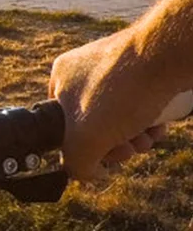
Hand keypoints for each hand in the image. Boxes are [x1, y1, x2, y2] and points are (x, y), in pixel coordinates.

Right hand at [49, 27, 170, 180]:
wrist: (170, 56)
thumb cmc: (122, 92)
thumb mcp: (84, 139)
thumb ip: (75, 164)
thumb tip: (84, 174)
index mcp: (60, 78)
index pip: (60, 125)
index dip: (80, 147)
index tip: (101, 155)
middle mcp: (85, 70)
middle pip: (94, 124)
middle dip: (114, 144)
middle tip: (129, 148)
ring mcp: (115, 69)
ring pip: (120, 117)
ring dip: (134, 136)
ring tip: (147, 137)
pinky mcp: (143, 71)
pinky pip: (140, 104)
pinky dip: (149, 121)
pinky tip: (158, 125)